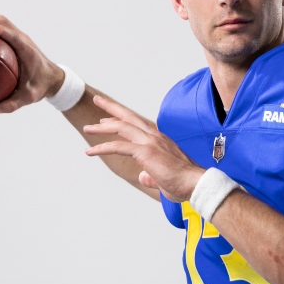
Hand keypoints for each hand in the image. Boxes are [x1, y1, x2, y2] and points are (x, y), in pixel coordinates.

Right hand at [0, 10, 64, 114]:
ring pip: (0, 20)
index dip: (2, 31)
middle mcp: (22, 39)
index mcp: (27, 51)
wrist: (52, 78)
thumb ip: (12, 104)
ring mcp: (18, 37)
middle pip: (3, 21)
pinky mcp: (15, 38)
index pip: (14, 37)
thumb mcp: (29, 98)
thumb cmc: (40, 87)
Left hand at [83, 96, 204, 201]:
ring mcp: (150, 142)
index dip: (121, 120)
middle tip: (98, 100)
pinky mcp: (145, 152)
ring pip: (121, 127)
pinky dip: (102, 147)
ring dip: (102, 127)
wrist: (196, 184)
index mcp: (160, 140)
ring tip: (88, 128)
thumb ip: (151, 176)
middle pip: (128, 117)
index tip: (108, 119)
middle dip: (111, 108)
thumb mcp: (164, 179)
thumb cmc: (184, 183)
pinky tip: (90, 151)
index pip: (138, 124)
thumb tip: (143, 177)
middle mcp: (155, 136)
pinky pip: (118, 146)